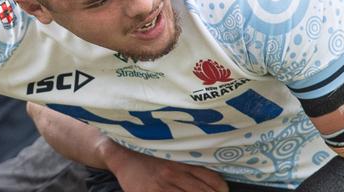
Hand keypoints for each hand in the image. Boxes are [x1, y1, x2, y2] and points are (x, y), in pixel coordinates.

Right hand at [103, 141, 227, 191]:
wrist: (122, 155)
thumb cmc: (148, 155)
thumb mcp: (170, 155)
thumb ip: (187, 164)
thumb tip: (211, 179)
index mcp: (181, 162)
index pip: (209, 177)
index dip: (221, 189)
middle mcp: (174, 173)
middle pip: (202, 191)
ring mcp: (161, 185)